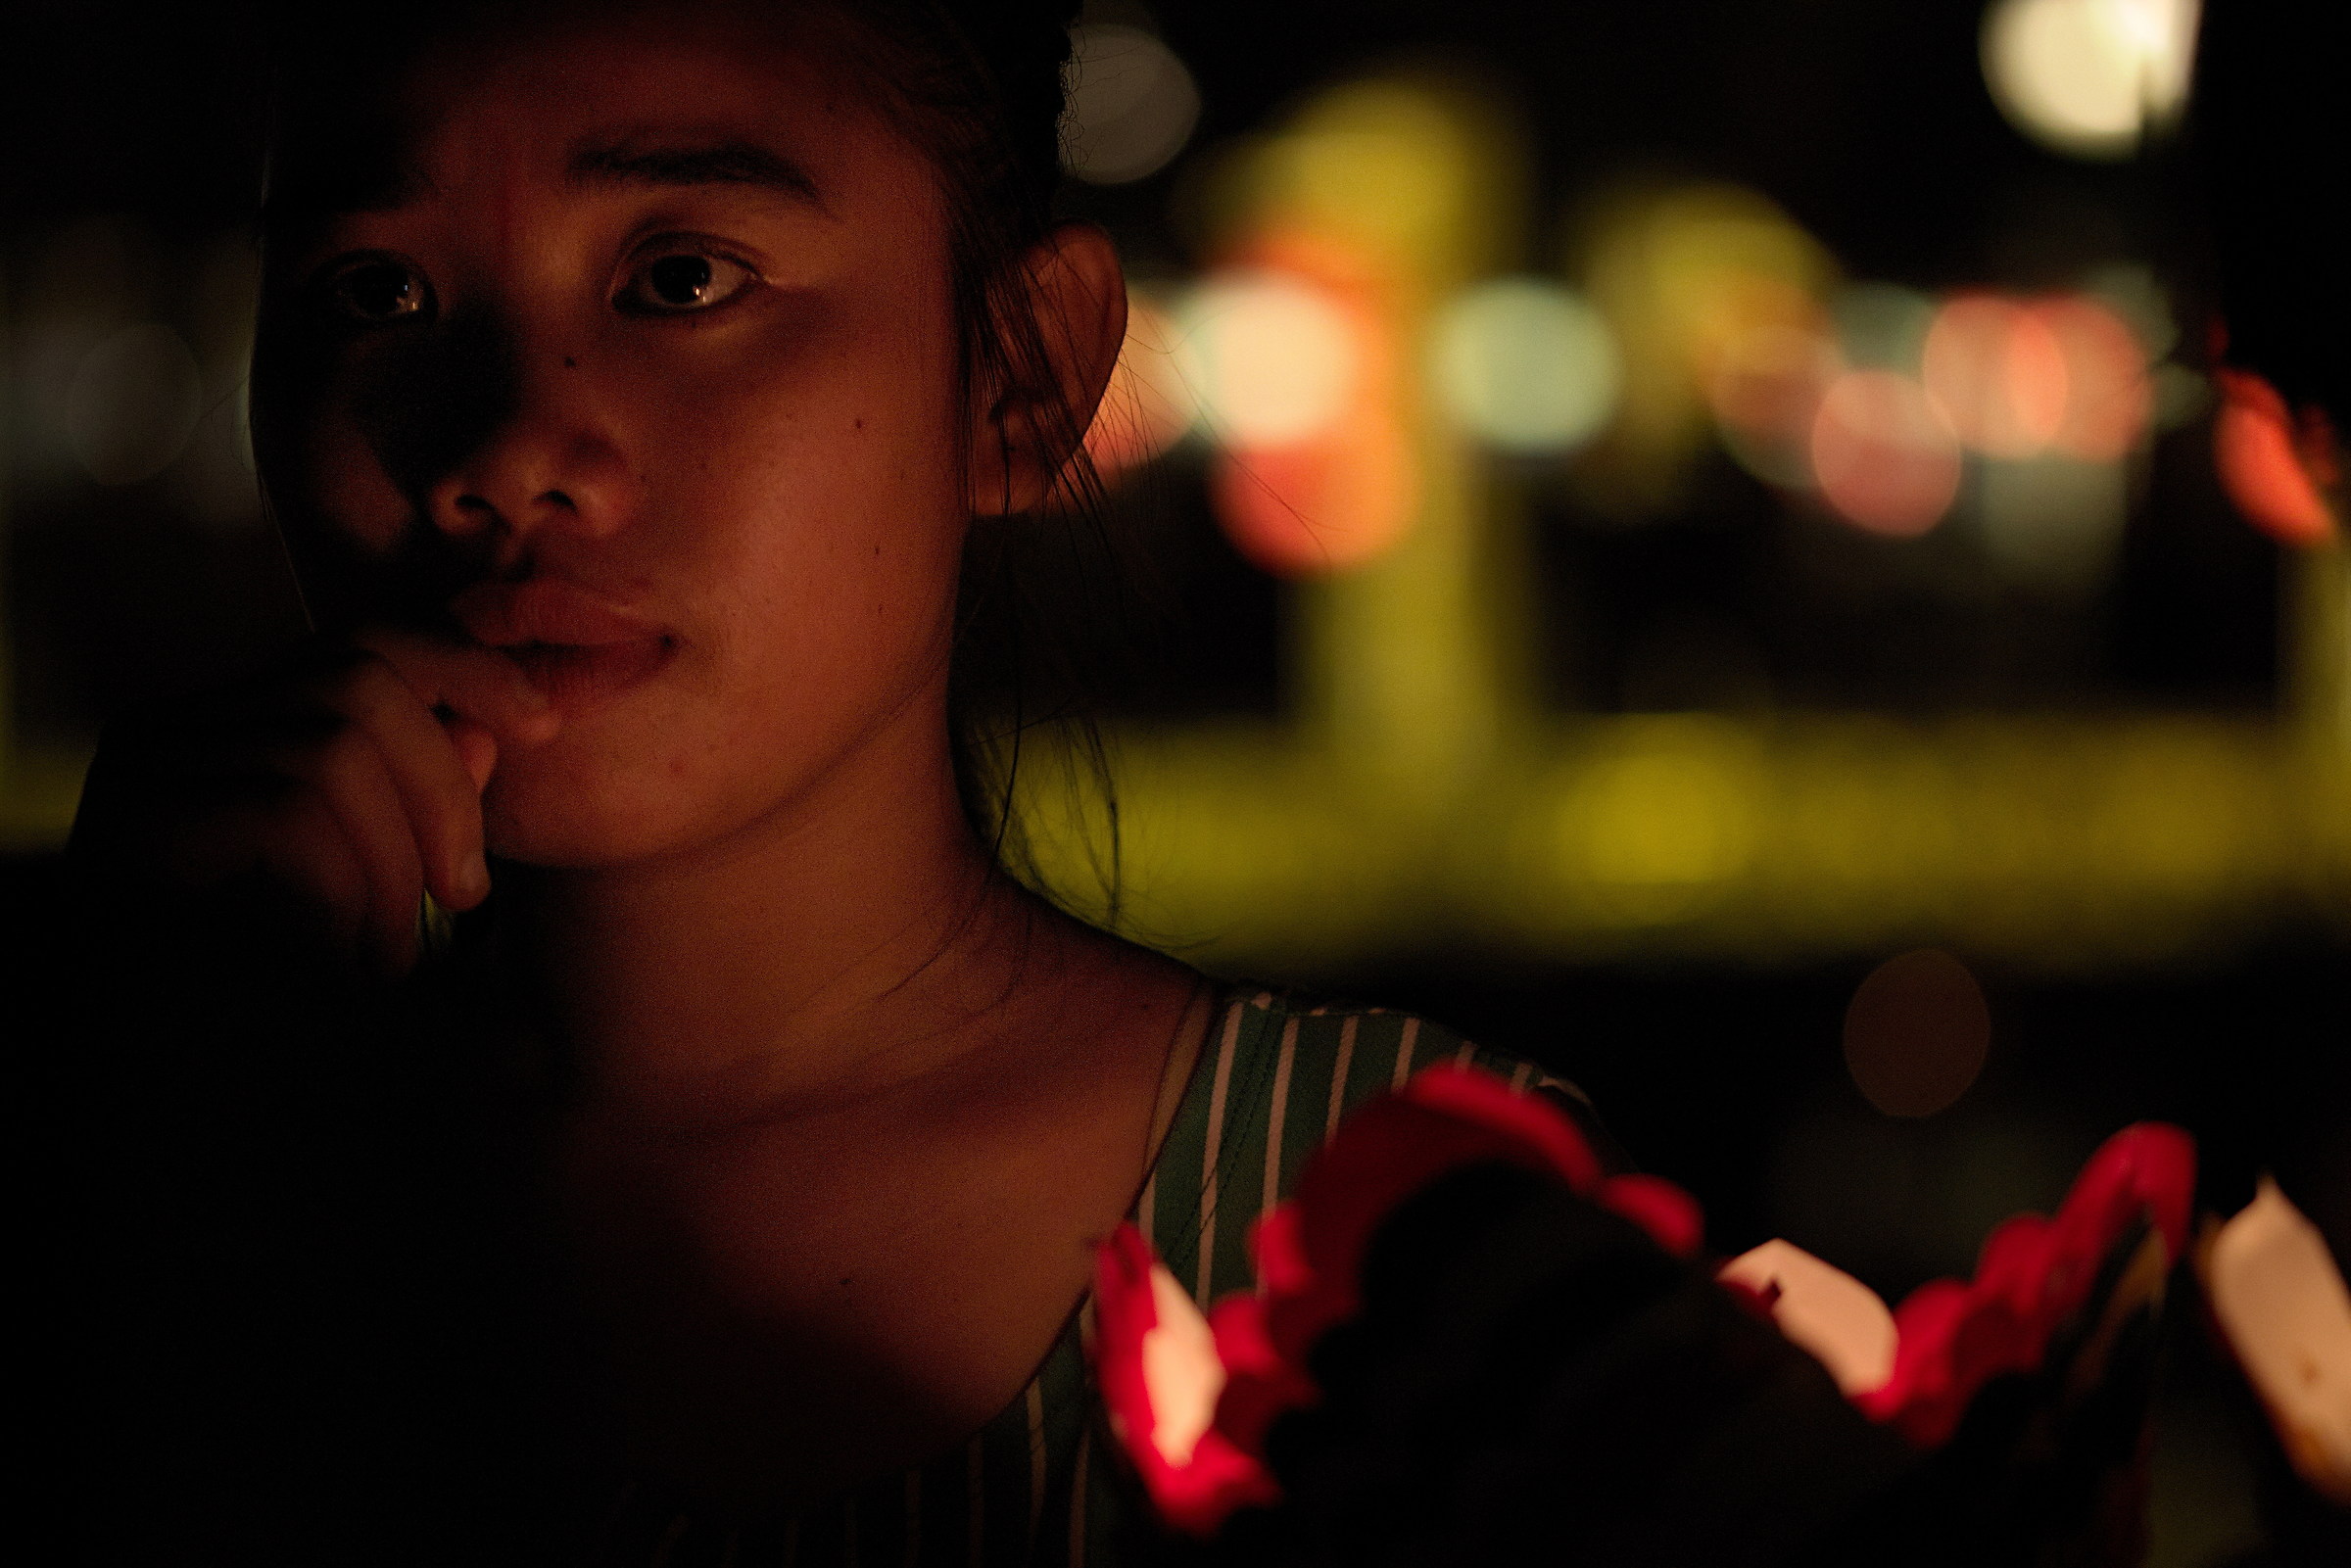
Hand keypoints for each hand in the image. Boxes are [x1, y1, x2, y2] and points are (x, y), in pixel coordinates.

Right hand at [69, 628, 559, 976]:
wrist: (159, 1084)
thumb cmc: (272, 987)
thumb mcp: (374, 884)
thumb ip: (421, 804)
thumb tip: (487, 735)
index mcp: (244, 724)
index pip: (367, 642)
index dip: (466, 666)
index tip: (542, 724)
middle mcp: (186, 724)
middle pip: (359, 680)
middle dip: (442, 788)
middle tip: (462, 897)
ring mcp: (150, 764)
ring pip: (331, 751)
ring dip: (394, 864)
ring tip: (394, 957)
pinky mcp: (136, 818)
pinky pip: (285, 814)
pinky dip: (342, 890)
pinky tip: (344, 961)